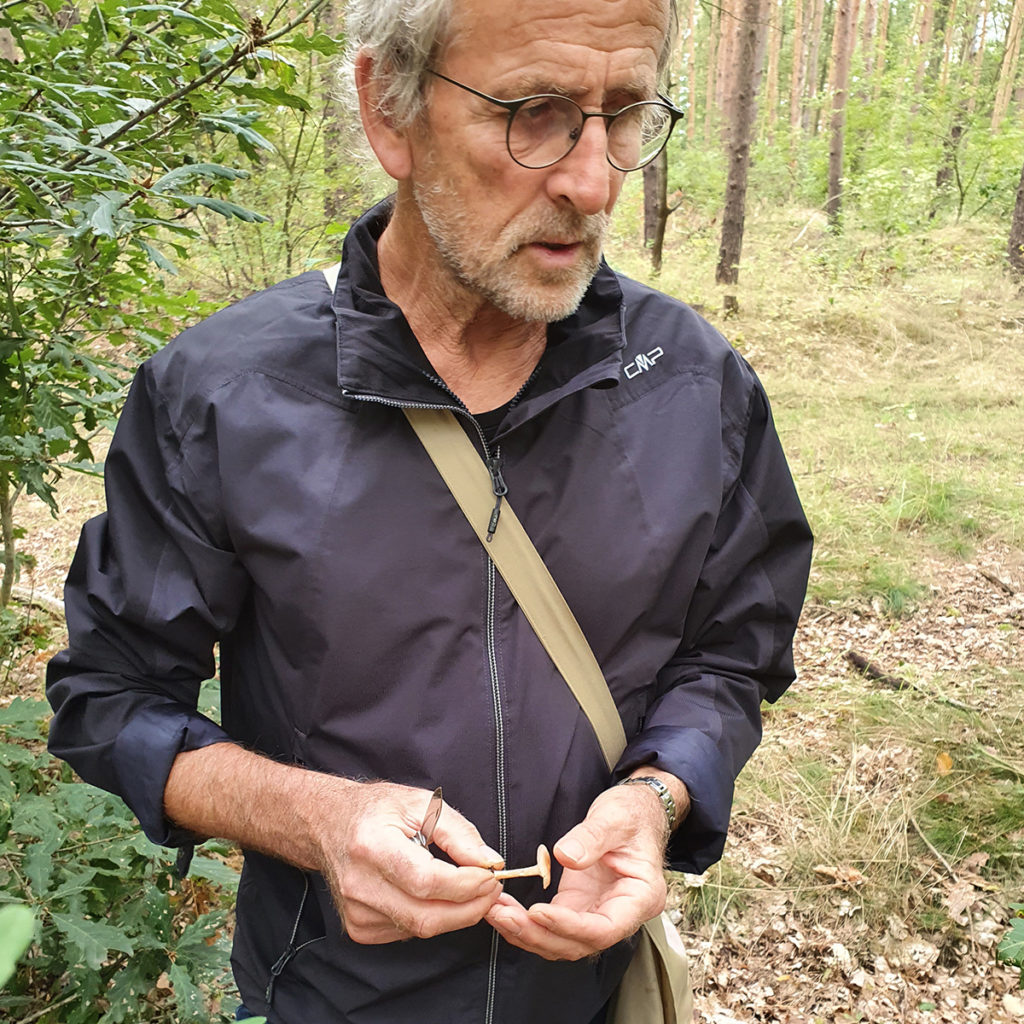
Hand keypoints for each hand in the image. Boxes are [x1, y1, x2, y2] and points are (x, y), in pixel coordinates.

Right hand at [315, 779, 504, 943]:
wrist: (329, 824)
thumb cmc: (377, 810)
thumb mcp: (421, 803)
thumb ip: (459, 832)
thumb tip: (490, 862)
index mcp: (371, 845)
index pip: (426, 880)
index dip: (466, 884)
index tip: (491, 875)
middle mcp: (359, 885)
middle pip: (426, 916)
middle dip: (470, 907)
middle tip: (492, 889)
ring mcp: (356, 912)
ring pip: (421, 929)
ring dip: (455, 914)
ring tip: (470, 889)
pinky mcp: (359, 928)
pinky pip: (409, 932)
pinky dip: (432, 917)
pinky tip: (434, 896)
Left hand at [484, 782, 670, 960]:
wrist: (634, 811)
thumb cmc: (632, 814)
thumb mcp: (615, 818)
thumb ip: (592, 837)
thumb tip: (565, 856)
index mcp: (641, 898)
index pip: (605, 928)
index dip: (570, 926)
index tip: (538, 912)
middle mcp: (621, 914)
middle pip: (579, 943)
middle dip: (539, 934)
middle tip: (504, 916)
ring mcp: (597, 912)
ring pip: (561, 941)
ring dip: (527, 933)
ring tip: (496, 914)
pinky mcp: (578, 905)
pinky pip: (552, 924)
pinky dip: (527, 922)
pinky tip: (504, 909)